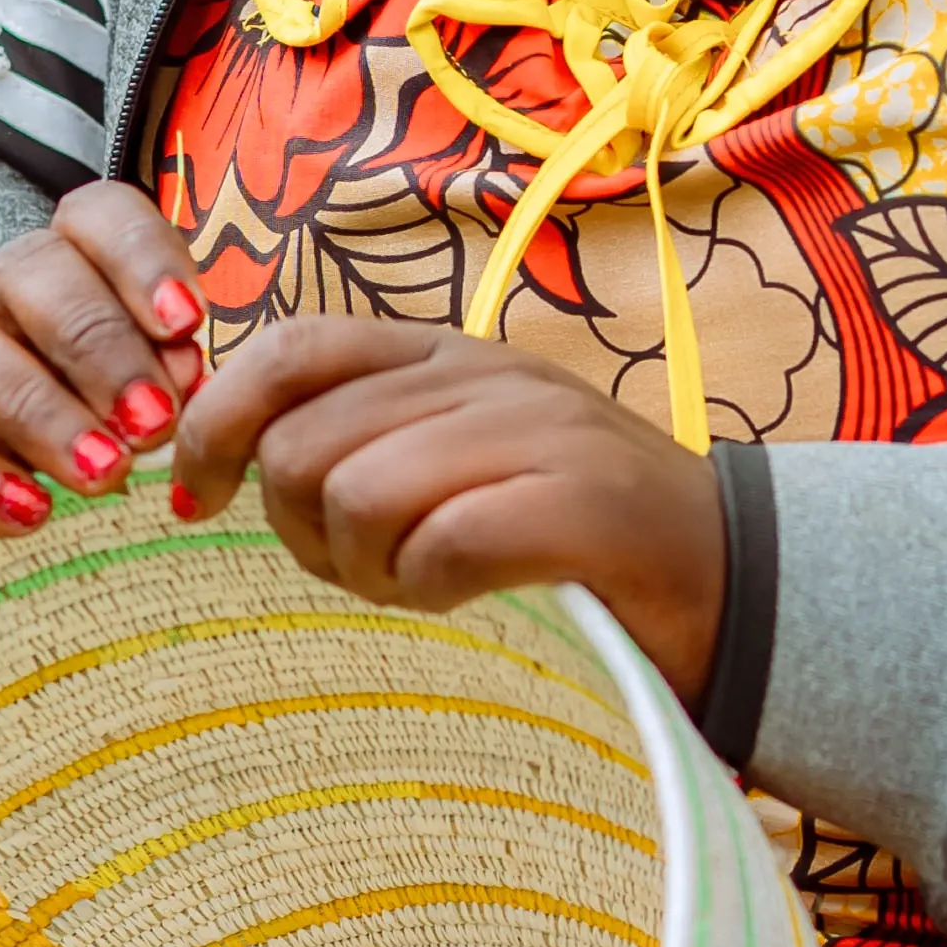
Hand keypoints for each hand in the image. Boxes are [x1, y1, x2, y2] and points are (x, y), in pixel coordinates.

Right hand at [0, 181, 208, 535]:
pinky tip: (32, 512)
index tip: (187, 322)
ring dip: (42, 413)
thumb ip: (171, 385)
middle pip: (30, 272)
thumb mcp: (153, 420)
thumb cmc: (105, 464)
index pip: (95, 216)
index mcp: (72, 282)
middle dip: (98, 344)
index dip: (139, 254)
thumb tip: (188, 375)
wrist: (0, 554)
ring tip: (105, 474)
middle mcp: (0, 313)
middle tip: (154, 419)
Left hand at [173, 317, 728, 707]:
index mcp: (451, 353)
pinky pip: (439, 546)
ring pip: (357, 492)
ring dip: (365, 567)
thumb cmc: (577, 542)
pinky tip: (463, 599)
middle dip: (298, 527)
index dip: (218, 419)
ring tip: (418, 586)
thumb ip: (366, 441)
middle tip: (356, 571)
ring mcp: (538, 434)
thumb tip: (227, 463)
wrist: (743, 583)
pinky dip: (430, 587)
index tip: (203, 494)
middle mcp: (489, 376)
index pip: (292, 347)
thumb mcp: (463, 461)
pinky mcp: (579, 506)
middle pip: (305, 442)